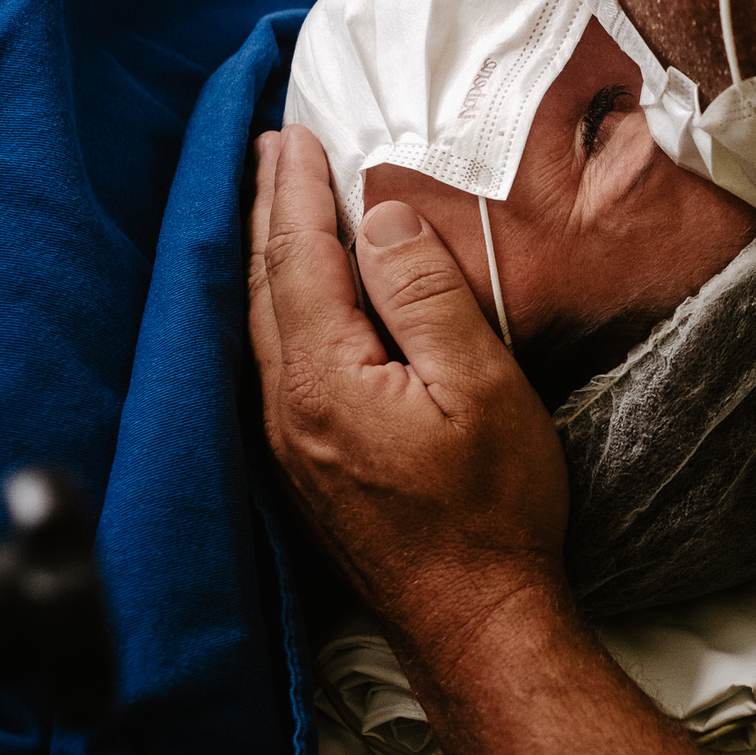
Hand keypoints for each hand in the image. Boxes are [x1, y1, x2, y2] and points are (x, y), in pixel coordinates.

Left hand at [248, 127, 569, 655]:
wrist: (476, 621)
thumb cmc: (493, 508)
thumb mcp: (481, 386)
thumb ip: (426, 295)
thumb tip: (382, 219)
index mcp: (326, 379)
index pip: (299, 257)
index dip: (298, 190)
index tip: (299, 133)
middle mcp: (287, 408)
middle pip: (264, 284)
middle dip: (268, 208)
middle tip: (273, 148)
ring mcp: (288, 443)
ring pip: (262, 324)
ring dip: (268, 254)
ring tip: (276, 204)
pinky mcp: (304, 467)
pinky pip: (273, 361)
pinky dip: (277, 305)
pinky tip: (293, 298)